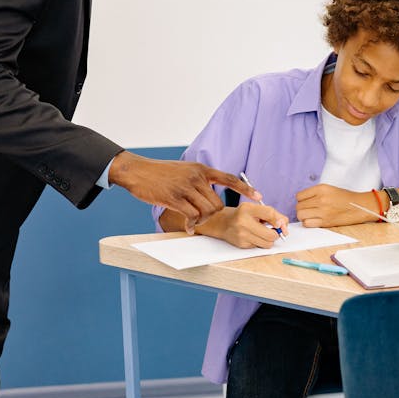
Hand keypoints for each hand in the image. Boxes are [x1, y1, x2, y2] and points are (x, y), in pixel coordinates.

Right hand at [108, 152, 259, 232]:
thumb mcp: (185, 170)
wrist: (139, 171)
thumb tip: (212, 192)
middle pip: (217, 203)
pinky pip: (192, 216)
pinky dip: (192, 225)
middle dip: (213, 214)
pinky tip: (188, 227)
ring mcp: (186, 187)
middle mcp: (197, 177)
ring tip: (194, 221)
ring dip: (202, 220)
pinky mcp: (175, 198)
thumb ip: (199, 179)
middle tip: (203, 217)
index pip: (229, 178)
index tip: (259, 196)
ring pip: (206, 211)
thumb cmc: (161, 173)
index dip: (246, 188)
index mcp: (201, 169)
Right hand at [208, 202, 289, 247]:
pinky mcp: (242, 244)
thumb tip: (284, 224)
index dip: (279, 220)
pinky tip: (253, 236)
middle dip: (276, 234)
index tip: (280, 223)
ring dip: (269, 239)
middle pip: (271, 235)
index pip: (269, 213)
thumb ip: (272, 214)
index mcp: (248, 209)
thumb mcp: (255, 208)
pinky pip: (259, 247)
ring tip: (263, 233)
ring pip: (267, 243)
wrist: (222, 223)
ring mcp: (242, 235)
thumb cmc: (242, 214)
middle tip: (273, 230)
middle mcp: (243, 222)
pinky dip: (260, 242)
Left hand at [296, 185, 377, 226]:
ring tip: (310, 216)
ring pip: (300, 215)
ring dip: (303, 217)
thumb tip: (301, 201)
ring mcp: (323, 211)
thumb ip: (315, 193)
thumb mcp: (329, 189)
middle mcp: (321, 199)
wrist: (359, 206)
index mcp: (321, 188)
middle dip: (301, 209)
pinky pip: (307, 223)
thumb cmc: (344, 198)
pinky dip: (308, 223)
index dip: (301, 200)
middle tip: (308, 210)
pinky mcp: (325, 222)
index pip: (299, 196)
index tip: (306, 202)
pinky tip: (314, 221)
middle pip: (298, 206)